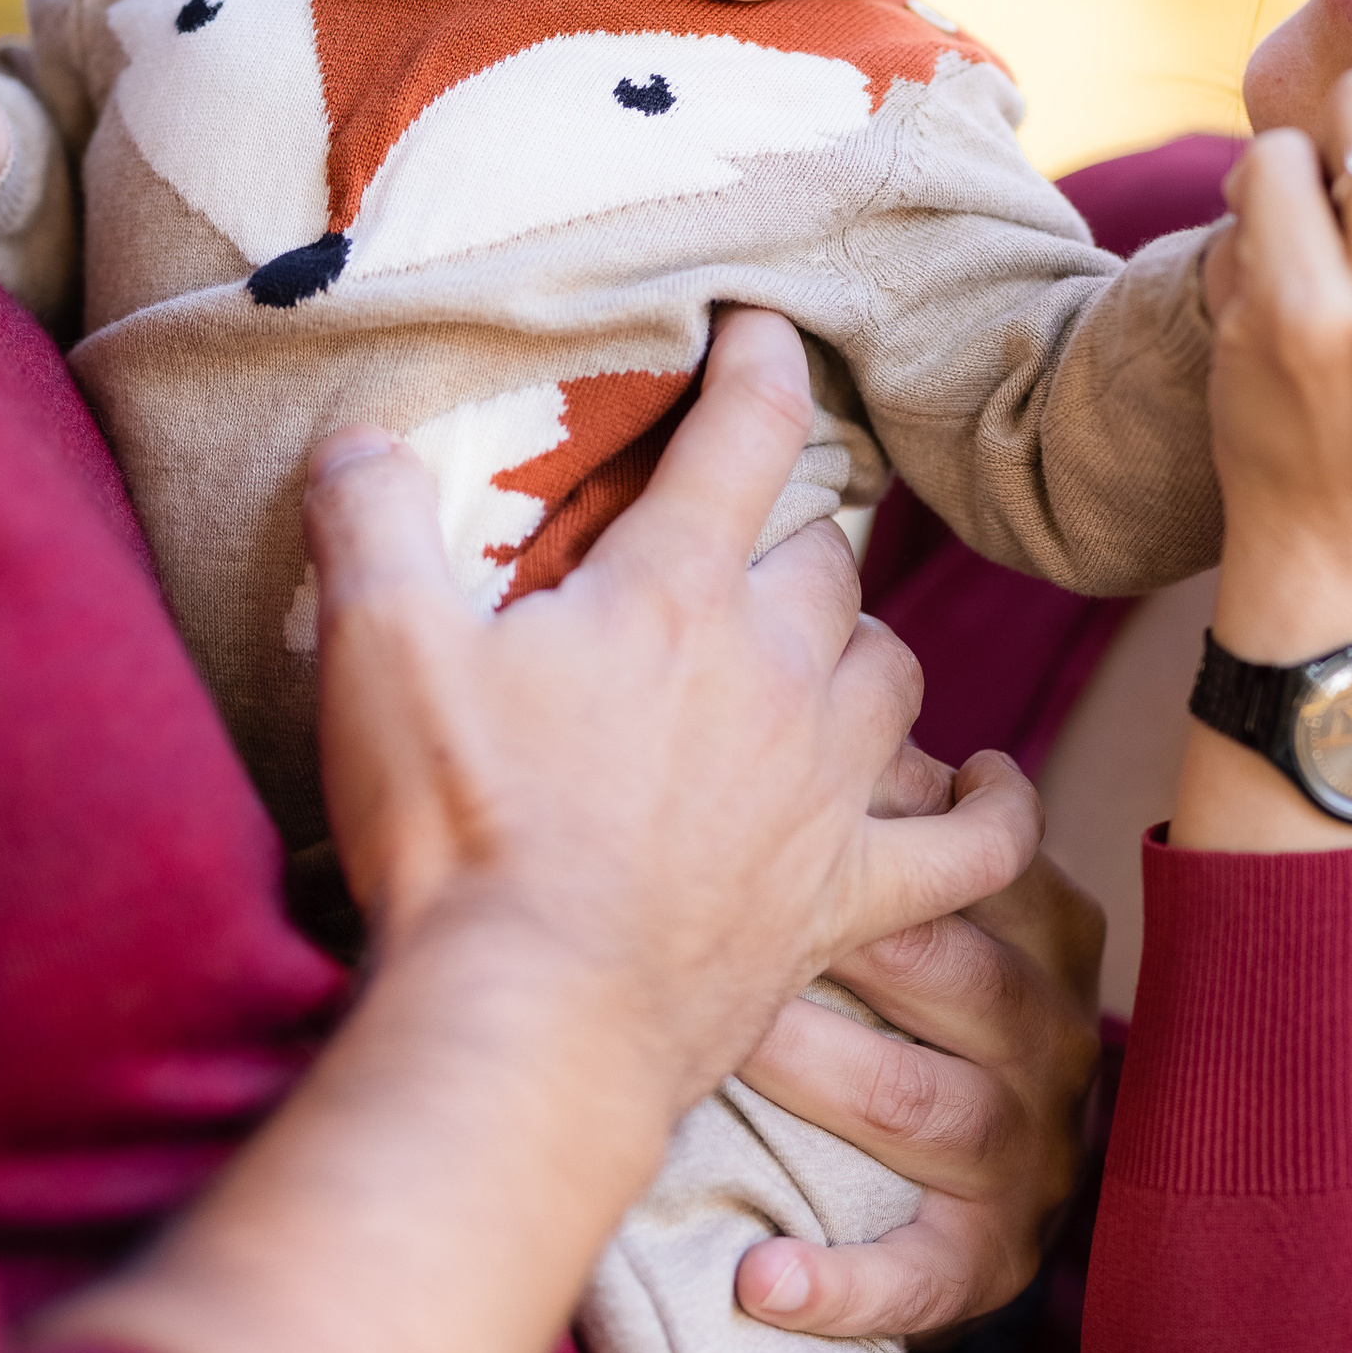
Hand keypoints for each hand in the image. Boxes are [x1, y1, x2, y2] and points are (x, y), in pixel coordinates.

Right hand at [300, 312, 1043, 1130]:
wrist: (527, 1022)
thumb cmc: (456, 835)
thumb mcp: (376, 651)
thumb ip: (369, 521)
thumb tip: (360, 436)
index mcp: (675, 593)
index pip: (747, 432)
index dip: (760, 364)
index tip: (763, 330)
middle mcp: (779, 671)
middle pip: (826, 560)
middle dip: (785, 540)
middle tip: (730, 553)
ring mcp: (826, 788)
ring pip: (892, 670)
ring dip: (857, 650)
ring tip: (812, 653)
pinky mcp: (845, 898)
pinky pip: (969, 848)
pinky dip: (991, 811)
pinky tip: (987, 785)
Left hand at [731, 742, 1103, 1343]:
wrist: (1001, 1167)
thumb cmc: (930, 991)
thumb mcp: (945, 892)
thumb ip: (892, 808)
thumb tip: (792, 670)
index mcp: (1044, 924)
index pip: (978, 857)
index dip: (880, 826)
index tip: (773, 800)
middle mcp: (1053, 1031)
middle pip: (943, 969)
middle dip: (830, 936)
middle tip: (708, 907)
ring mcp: (1029, 1147)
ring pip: (919, 1102)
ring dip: (816, 1076)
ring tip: (719, 1052)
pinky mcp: (992, 1255)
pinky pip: (924, 1273)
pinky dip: (844, 1284)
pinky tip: (759, 1282)